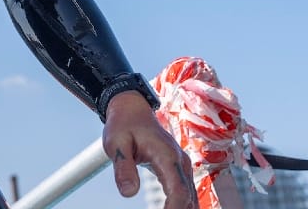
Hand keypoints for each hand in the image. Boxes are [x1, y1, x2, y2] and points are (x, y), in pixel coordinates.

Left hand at [104, 91, 195, 208]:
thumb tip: (128, 193)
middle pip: (188, 198)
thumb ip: (123, 167)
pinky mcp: (179, 169)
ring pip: (191, 197)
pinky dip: (183, 205)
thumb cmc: (123, 124)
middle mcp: (180, 162)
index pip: (178, 191)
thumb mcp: (116, 144)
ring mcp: (182, 165)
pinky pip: (186, 192)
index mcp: (167, 156)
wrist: (132, 109)